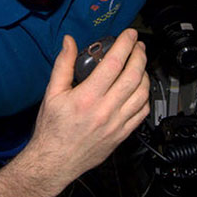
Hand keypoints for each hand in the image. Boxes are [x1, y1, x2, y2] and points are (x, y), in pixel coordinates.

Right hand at [21, 29, 149, 196]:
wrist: (54, 162)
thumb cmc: (52, 130)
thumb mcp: (52, 93)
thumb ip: (63, 65)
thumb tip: (69, 42)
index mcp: (87, 97)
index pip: (114, 64)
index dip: (125, 45)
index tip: (129, 34)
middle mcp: (105, 110)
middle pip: (133, 76)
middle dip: (139, 55)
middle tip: (138, 45)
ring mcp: (116, 124)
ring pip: (142, 94)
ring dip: (145, 74)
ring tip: (140, 64)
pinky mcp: (122, 135)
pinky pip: (142, 113)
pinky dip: (145, 97)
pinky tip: (140, 89)